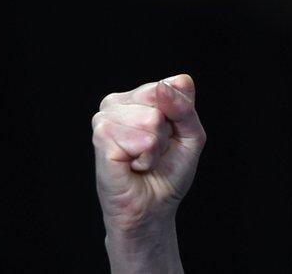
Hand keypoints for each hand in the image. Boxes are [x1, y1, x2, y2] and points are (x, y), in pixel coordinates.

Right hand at [92, 75, 205, 235]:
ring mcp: (105, 120)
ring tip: (143, 159)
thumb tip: (162, 86)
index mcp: (138, 96)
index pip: (175, 84)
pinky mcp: (101, 139)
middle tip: (155, 151)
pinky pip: (141, 139)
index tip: (171, 135)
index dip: (182, 115)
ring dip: (156, 147)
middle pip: (161, 98)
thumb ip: (184, 107)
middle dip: (168, 131)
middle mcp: (117, 102)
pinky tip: (134, 166)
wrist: (153, 207)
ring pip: (151, 118)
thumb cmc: (169, 171)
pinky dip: (146, 157)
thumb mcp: (191, 134)